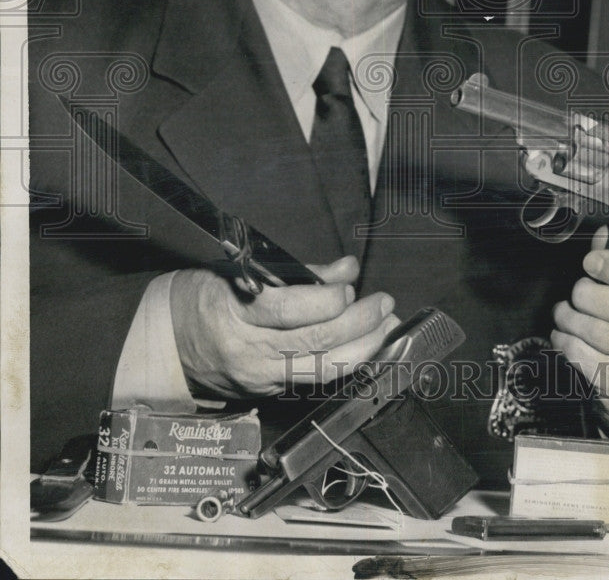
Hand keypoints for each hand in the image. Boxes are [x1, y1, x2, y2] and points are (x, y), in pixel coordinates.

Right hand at [170, 256, 399, 398]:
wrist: (169, 341)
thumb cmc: (204, 295)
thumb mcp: (240, 271)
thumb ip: (298, 273)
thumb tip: (345, 269)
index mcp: (235, 313)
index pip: (290, 310)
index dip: (327, 299)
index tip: (349, 287)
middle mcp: (248, 351)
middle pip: (316, 342)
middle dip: (360, 322)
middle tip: (383, 304)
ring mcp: (259, 378)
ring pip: (323, 370)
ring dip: (364, 347)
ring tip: (385, 326)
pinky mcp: (267, 394)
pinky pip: (315, 380)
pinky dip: (346, 362)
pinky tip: (364, 346)